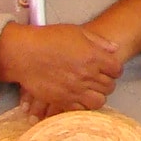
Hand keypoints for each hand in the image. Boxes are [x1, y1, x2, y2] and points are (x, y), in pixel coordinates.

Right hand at [0, 22, 122, 117]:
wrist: (23, 53)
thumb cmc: (48, 39)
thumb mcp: (77, 32)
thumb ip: (99, 42)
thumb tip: (114, 49)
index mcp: (93, 57)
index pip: (116, 69)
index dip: (114, 69)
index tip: (109, 68)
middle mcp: (87, 74)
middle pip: (109, 86)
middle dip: (106, 82)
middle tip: (99, 79)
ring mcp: (75, 89)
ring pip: (99, 100)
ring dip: (97, 96)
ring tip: (91, 90)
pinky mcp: (62, 100)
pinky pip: (81, 109)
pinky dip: (82, 105)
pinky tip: (78, 98)